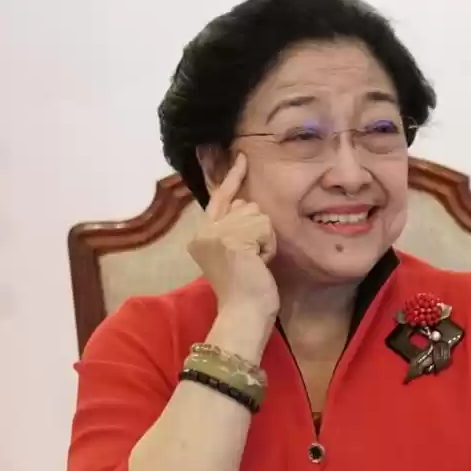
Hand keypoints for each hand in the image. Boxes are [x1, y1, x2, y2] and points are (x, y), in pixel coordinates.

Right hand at [190, 153, 278, 320]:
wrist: (243, 314)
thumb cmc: (246, 290)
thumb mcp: (237, 253)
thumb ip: (235, 228)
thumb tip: (248, 203)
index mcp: (201, 235)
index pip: (220, 197)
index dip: (232, 177)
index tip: (241, 156)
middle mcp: (204, 230)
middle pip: (247, 205)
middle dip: (258, 228)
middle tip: (253, 259)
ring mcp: (216, 233)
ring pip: (257, 214)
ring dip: (265, 239)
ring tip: (256, 263)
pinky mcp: (232, 238)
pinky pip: (264, 227)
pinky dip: (269, 246)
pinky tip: (260, 264)